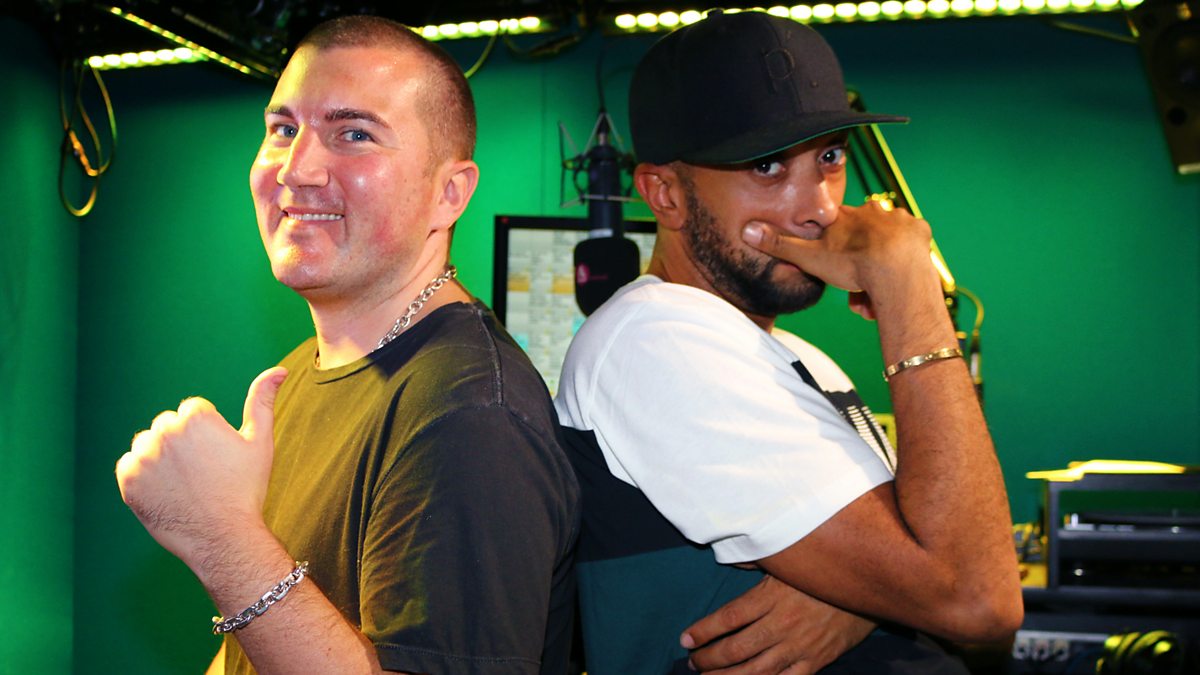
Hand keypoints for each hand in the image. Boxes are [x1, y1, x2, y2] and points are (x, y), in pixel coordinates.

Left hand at [116, 367, 286, 566]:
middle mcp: (165, 430)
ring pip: (148, 445)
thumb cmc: (245, 489)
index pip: (193, 413)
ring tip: (184, 484)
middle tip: (203, 474)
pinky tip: (167, 493)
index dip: (208, 436)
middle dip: (182, 444)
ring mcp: (143, 456)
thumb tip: (279, 369)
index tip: (217, 459)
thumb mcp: (260, 442)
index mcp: (196, 416)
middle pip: (169, 426)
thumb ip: (262, 400)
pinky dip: (144, 478)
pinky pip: (131, 467)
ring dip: (160, 458)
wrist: (223, 538)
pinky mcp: (127, 480)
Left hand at [681, 575, 874, 673]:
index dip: (704, 631)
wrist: (870, 585)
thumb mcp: (788, 560)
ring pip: (756, 671)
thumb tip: (730, 558)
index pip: (728, 618)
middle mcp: (782, 625)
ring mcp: (799, 647)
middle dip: (709, 659)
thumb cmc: (823, 570)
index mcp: (772, 597)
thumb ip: (757, 561)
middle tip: (693, 663)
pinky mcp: (816, 662)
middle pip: (736, 649)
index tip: (685, 639)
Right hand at [743, 201, 936, 306]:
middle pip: (861, 239)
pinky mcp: (919, 232)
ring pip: (884, 245)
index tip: (836, 268)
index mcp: (847, 216)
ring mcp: (898, 220)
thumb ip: (779, 245)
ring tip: (873, 296)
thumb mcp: (809, 257)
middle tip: (855, 291)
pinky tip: (895, 280)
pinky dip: (902, 262)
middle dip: (857, 265)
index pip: (836, 229)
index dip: (834, 250)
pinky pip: (909, 247)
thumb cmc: (853, 264)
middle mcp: (872, 212)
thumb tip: (746, 230)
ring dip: (877, 269)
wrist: (896, 271)